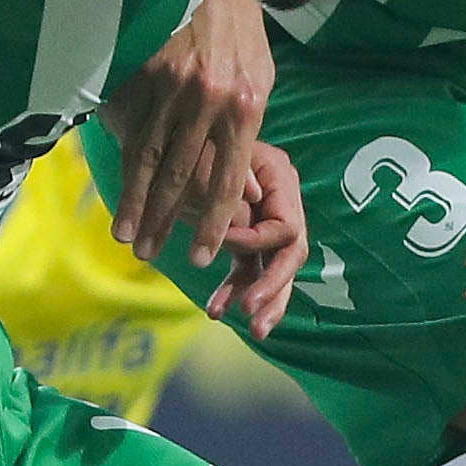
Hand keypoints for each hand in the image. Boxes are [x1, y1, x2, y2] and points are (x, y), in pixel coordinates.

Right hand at [107, 0, 272, 265]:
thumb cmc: (238, 24)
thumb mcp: (261, 71)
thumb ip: (249, 125)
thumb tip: (242, 179)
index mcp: (247, 104)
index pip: (227, 176)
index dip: (213, 220)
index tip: (201, 253)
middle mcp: (211, 101)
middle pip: (183, 176)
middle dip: (166, 221)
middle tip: (150, 257)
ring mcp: (175, 88)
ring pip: (151, 158)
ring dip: (138, 203)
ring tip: (127, 237)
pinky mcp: (146, 74)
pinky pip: (132, 128)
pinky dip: (124, 165)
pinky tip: (116, 188)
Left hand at [202, 141, 307, 341]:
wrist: (174, 135)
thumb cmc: (191, 141)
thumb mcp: (208, 154)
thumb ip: (229, 176)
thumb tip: (252, 196)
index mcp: (280, 176)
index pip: (285, 224)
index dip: (256, 241)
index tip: (223, 245)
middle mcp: (281, 201)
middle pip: (290, 254)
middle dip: (272, 286)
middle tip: (250, 311)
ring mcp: (266, 222)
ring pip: (275, 270)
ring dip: (264, 300)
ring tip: (253, 331)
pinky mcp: (248, 240)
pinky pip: (249, 271)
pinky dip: (235, 291)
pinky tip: (216, 312)